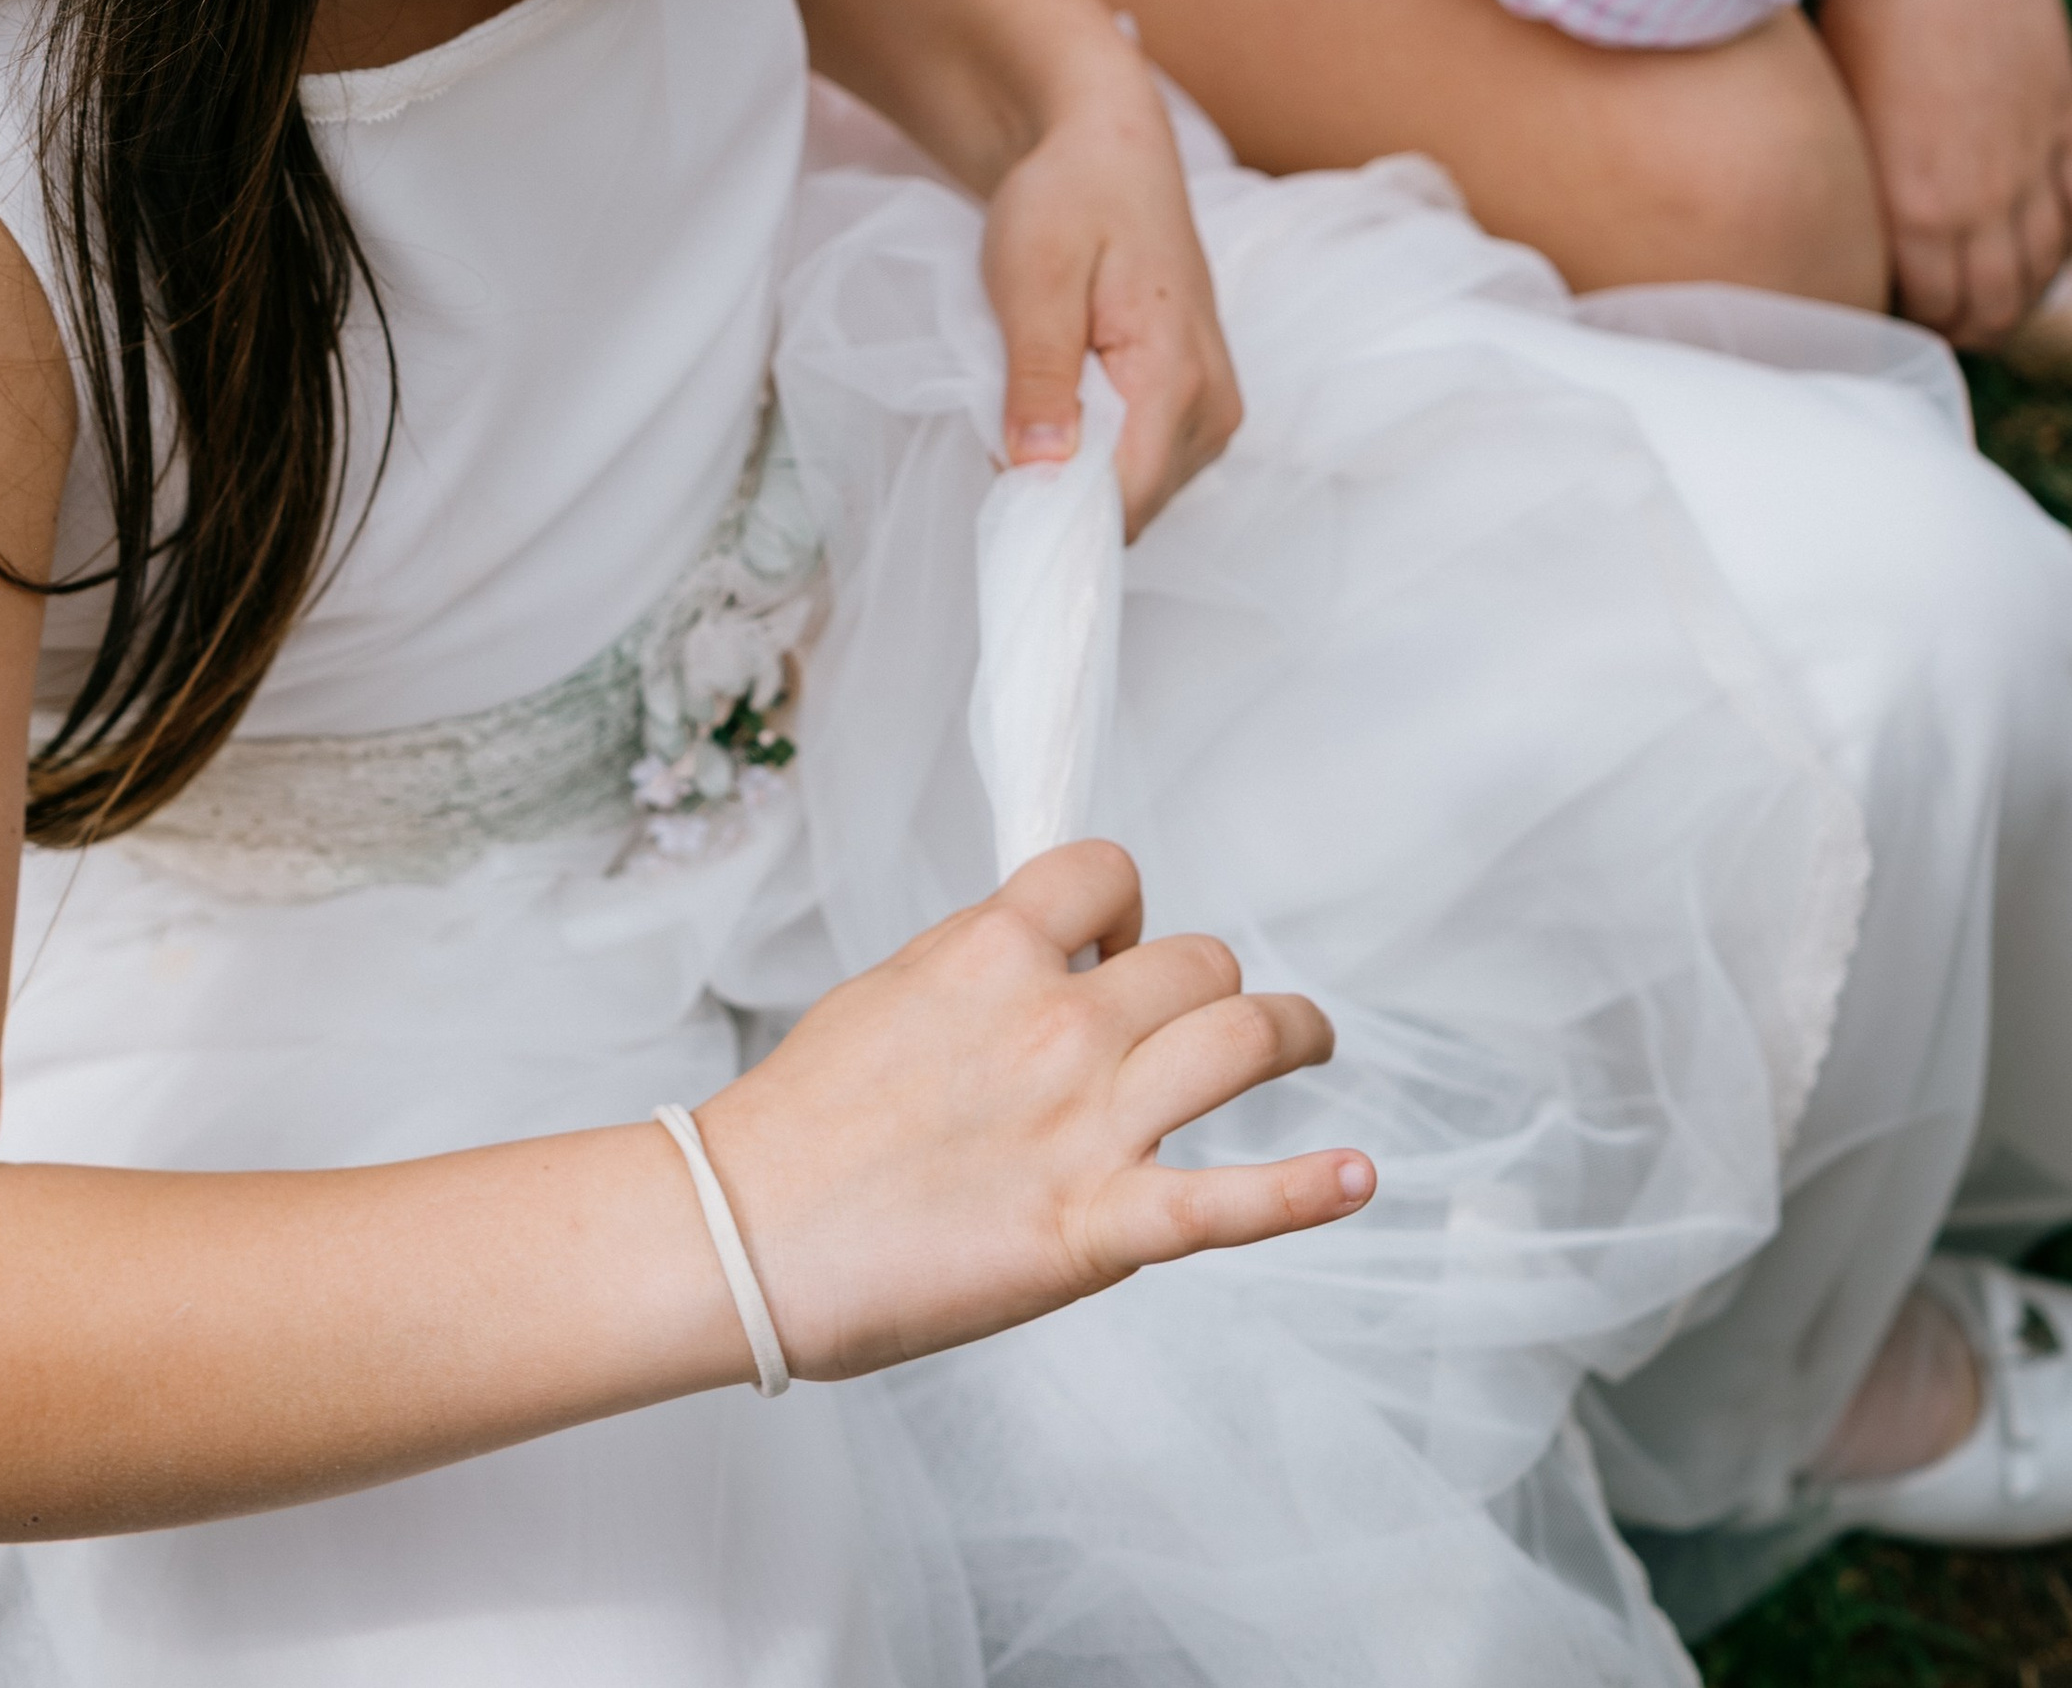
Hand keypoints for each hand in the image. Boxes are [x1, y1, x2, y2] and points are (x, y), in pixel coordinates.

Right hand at [697, 842, 1368, 1380]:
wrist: (747, 1233)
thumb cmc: (798, 1126)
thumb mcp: (888, 994)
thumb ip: (978, 971)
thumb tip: (1035, 959)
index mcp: (991, 953)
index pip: (1108, 874)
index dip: (1127, 905)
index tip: (1124, 940)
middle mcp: (1056, 1022)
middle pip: (1196, 961)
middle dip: (1206, 981)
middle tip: (1203, 1016)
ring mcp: (1087, 1125)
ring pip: (1243, 1040)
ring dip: (1295, 1034)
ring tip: (1312, 1041)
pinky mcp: (1097, 1229)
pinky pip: (1229, 1202)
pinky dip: (1309, 1191)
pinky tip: (1360, 1176)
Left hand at [981, 49, 1243, 532]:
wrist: (1109, 152)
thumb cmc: (1068, 199)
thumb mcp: (1033, 279)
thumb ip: (1040, 376)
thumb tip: (1039, 470)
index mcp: (1179, 377)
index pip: (1125, 502)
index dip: (1056, 513)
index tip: (997, 491)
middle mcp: (1214, 408)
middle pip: (1131, 506)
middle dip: (1061, 488)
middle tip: (1008, 417)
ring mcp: (1213, 411)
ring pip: (1135, 493)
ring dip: (1075, 468)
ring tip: (1037, 392)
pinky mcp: (1197, 407)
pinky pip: (1141, 465)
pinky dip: (1093, 450)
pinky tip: (1064, 397)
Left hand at [1818, 0, 2071, 338]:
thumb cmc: (1860, 19)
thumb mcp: (1840, 117)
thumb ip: (1856, 193)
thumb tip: (1847, 242)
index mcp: (1910, 208)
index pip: (1920, 306)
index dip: (1904, 317)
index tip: (1886, 313)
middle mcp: (1978, 203)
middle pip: (1987, 305)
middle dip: (1963, 326)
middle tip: (1942, 323)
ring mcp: (2033, 168)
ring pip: (2039, 269)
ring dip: (2014, 297)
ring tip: (1989, 304)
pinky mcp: (2066, 127)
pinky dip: (2058, 243)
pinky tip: (2034, 251)